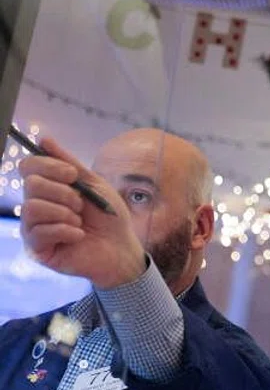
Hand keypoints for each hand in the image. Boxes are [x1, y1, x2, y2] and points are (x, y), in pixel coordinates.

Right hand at [18, 137, 145, 287]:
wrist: (122, 246)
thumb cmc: (109, 216)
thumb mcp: (93, 185)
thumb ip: (69, 163)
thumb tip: (44, 140)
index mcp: (47, 188)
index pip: (28, 166)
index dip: (48, 166)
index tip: (72, 176)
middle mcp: (35, 206)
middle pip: (31, 184)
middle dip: (63, 193)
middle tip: (81, 205)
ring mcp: (34, 228)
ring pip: (31, 207)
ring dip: (64, 213)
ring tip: (80, 221)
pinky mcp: (38, 249)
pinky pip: (39, 232)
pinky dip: (66, 231)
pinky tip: (79, 235)